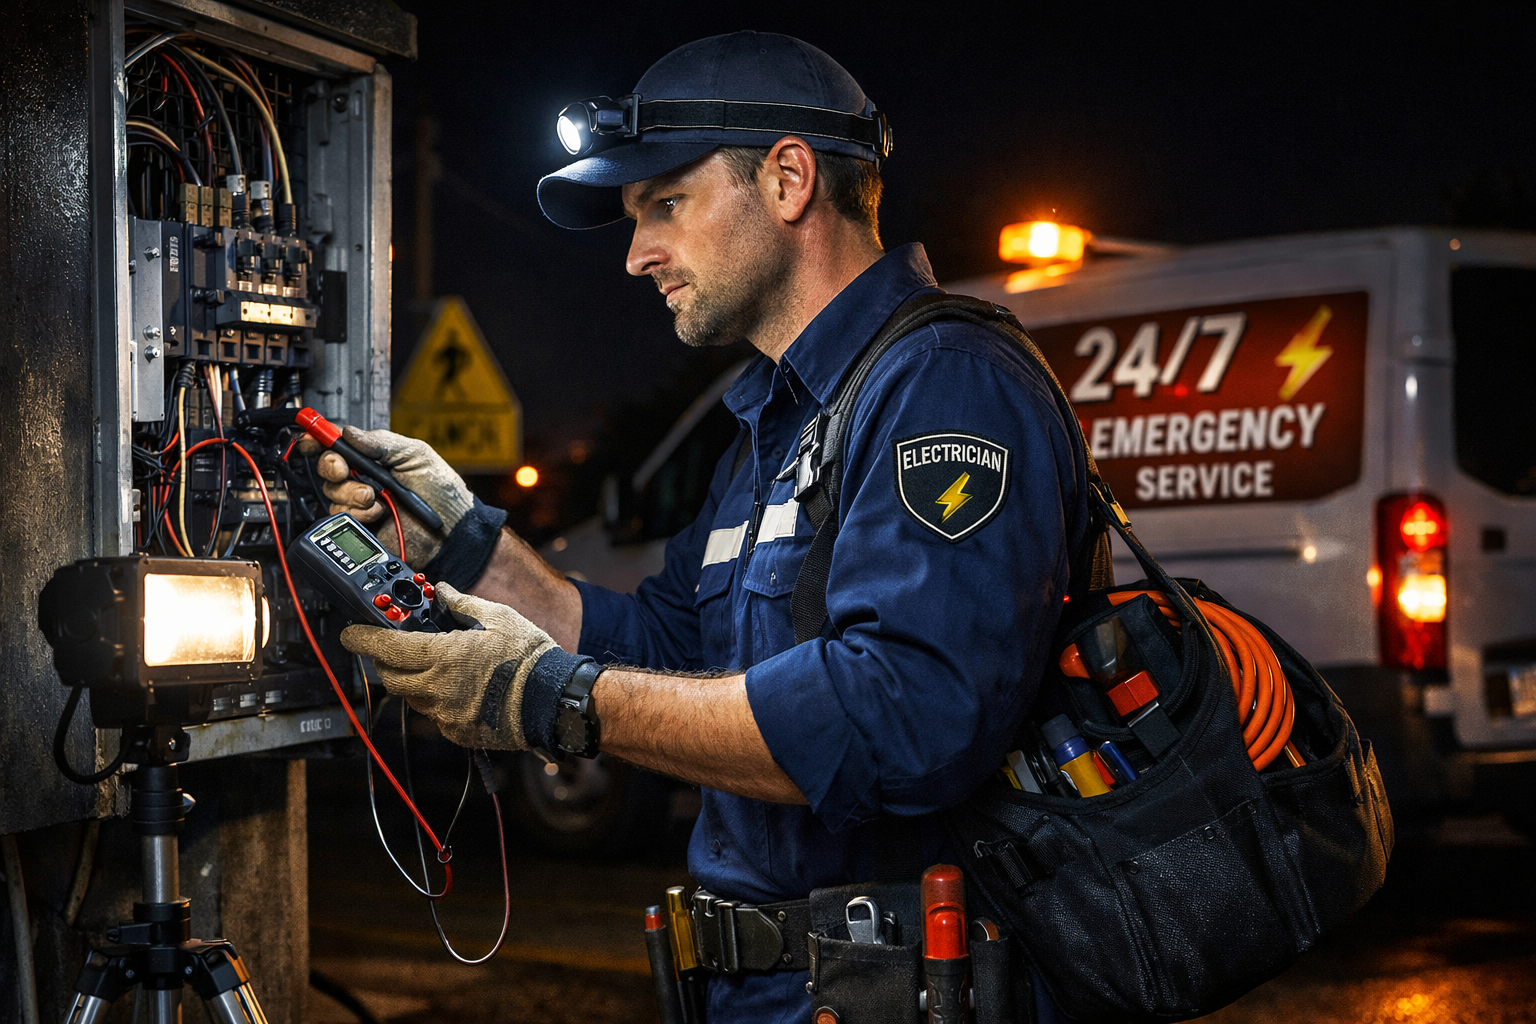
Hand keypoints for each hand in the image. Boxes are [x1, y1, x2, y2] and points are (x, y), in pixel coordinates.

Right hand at [297, 426, 474, 564]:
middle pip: (327, 468)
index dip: (319, 439)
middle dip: (333, 467)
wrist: (451, 530)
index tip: (311, 438)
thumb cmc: (442, 492)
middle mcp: (363, 479)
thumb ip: (382, 443)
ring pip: (332, 494)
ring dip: (353, 494)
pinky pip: (341, 517)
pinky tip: (378, 513)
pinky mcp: (361, 526)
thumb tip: (349, 433)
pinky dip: (358, 513)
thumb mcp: (416, 455)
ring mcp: (361, 503)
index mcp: (375, 457)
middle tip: (346, 471)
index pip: (339, 444)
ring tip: (377, 497)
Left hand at [341, 583, 557, 749]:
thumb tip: (443, 591)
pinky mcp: (457, 732)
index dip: (362, 639)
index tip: (351, 633)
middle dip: (386, 660)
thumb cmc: (529, 658)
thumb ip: (463, 604)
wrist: (553, 700)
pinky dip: (437, 699)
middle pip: (391, 676)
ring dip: (413, 680)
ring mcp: (445, 714)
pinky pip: (434, 715)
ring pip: (411, 697)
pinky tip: (458, 688)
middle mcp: (437, 688)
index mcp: (443, 656)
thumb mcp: (499, 617)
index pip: (386, 648)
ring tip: (436, 665)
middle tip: (395, 646)